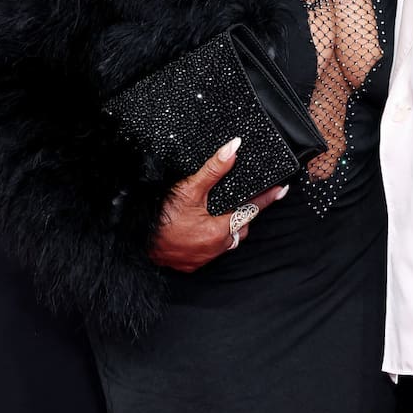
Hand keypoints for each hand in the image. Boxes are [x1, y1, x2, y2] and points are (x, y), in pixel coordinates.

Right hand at [148, 137, 287, 271]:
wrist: (131, 239)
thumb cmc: (159, 216)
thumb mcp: (189, 189)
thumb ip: (214, 169)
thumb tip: (233, 149)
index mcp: (219, 230)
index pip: (251, 210)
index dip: (267, 198)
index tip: (281, 190)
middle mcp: (214, 248)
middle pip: (241, 229)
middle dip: (244, 216)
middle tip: (243, 200)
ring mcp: (202, 258)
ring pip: (227, 242)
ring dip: (228, 229)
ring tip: (223, 214)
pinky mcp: (189, 264)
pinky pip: (210, 251)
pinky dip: (211, 240)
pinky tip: (202, 230)